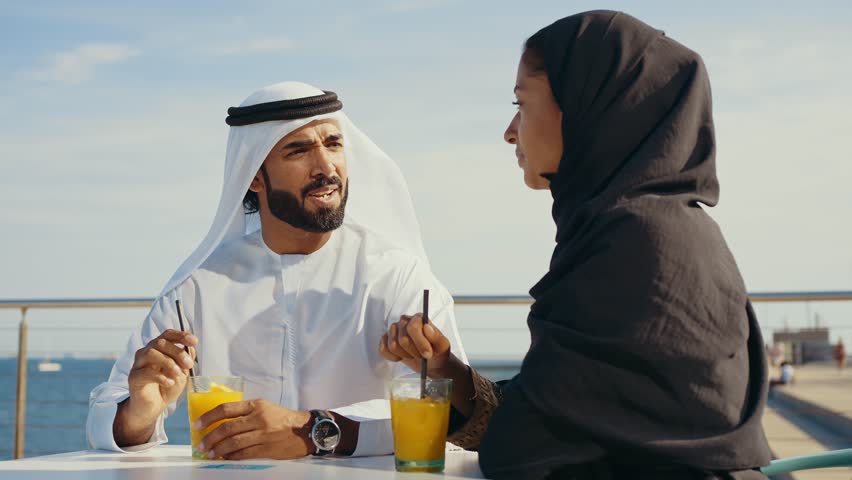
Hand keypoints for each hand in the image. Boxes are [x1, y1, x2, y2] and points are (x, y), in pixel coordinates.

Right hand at [127, 329, 196, 421]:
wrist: (152, 407)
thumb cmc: (166, 388)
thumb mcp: (181, 373)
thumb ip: (185, 361)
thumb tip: (191, 349)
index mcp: (159, 348)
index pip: (168, 334)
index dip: (181, 335)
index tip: (194, 341)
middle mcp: (146, 352)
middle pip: (160, 343)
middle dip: (178, 352)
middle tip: (189, 364)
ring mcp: (138, 364)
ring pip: (151, 353)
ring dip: (168, 362)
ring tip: (178, 374)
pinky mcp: (133, 378)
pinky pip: (146, 372)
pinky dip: (161, 377)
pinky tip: (169, 383)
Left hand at [195, 399, 312, 459]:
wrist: (306, 430)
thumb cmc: (283, 418)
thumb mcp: (265, 408)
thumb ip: (245, 413)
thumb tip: (220, 423)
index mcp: (256, 405)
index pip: (227, 409)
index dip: (209, 417)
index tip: (198, 425)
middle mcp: (259, 418)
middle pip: (227, 428)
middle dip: (210, 437)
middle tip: (201, 445)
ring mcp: (264, 434)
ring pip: (234, 443)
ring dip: (218, 449)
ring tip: (210, 454)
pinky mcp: (268, 449)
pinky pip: (244, 454)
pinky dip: (232, 457)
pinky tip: (225, 458)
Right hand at [379, 313, 450, 373]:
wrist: (432, 362)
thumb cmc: (437, 352)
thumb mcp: (442, 346)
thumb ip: (436, 336)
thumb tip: (426, 327)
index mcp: (418, 318)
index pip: (413, 327)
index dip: (420, 343)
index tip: (428, 354)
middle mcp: (404, 321)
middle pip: (402, 339)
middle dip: (413, 352)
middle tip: (421, 355)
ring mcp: (393, 330)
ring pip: (393, 346)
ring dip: (405, 355)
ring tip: (413, 355)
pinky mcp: (385, 340)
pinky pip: (383, 350)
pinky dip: (392, 357)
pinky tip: (401, 357)